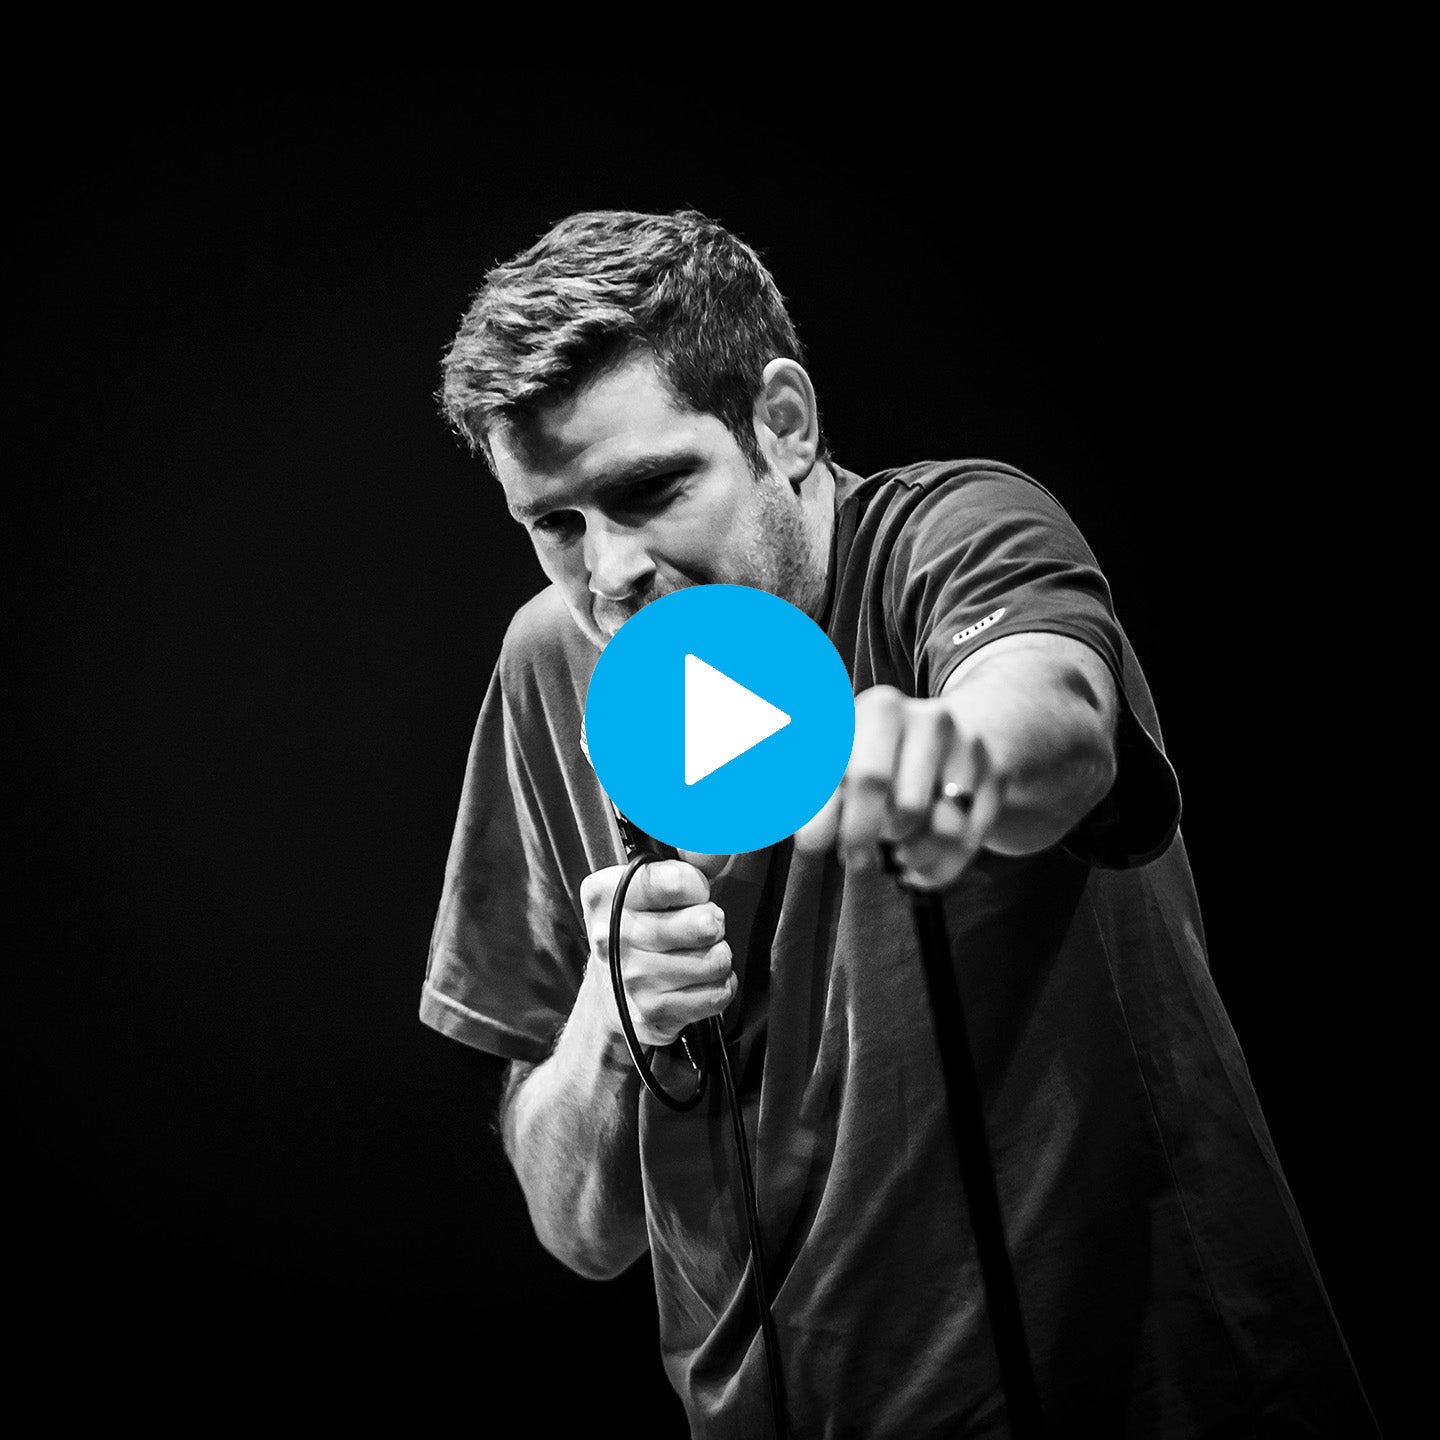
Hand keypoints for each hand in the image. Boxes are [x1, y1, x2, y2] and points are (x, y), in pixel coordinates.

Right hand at [580, 859, 736, 1046]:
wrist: (609, 992)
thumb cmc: (639, 926)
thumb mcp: (650, 884)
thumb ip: (686, 860)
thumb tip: (717, 849)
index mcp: (603, 893)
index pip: (675, 881)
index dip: (697, 886)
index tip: (691, 892)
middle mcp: (609, 936)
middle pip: (703, 924)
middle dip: (712, 922)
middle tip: (700, 926)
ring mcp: (630, 979)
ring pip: (715, 960)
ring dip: (718, 955)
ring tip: (698, 953)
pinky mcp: (651, 1013)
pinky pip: (716, 994)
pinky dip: (719, 985)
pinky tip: (700, 980)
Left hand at [794, 684, 1003, 890]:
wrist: (952, 738)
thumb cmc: (877, 759)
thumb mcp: (838, 767)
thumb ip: (817, 803)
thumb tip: (809, 840)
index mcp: (879, 710)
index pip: (855, 774)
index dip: (832, 818)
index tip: (813, 848)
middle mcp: (928, 719)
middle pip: (900, 802)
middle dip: (868, 837)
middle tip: (856, 858)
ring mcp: (968, 747)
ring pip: (940, 828)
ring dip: (910, 853)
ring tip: (896, 846)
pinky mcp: (996, 777)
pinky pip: (967, 841)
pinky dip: (939, 865)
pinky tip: (921, 857)